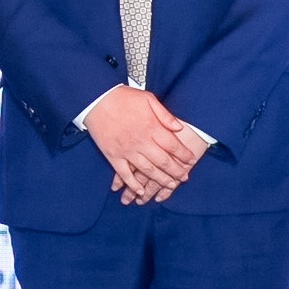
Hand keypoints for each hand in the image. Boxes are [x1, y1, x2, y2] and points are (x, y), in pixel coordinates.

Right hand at [76, 88, 200, 202]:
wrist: (97, 99)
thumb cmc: (122, 97)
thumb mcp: (148, 99)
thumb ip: (164, 114)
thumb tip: (179, 127)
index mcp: (151, 127)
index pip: (173, 145)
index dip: (184, 154)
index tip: (191, 160)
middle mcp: (141, 142)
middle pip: (163, 161)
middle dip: (176, 171)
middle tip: (184, 177)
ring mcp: (127, 151)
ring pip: (148, 170)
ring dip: (160, 179)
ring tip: (170, 185)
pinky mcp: (113, 156)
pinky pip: (125, 174)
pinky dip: (133, 184)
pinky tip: (140, 191)